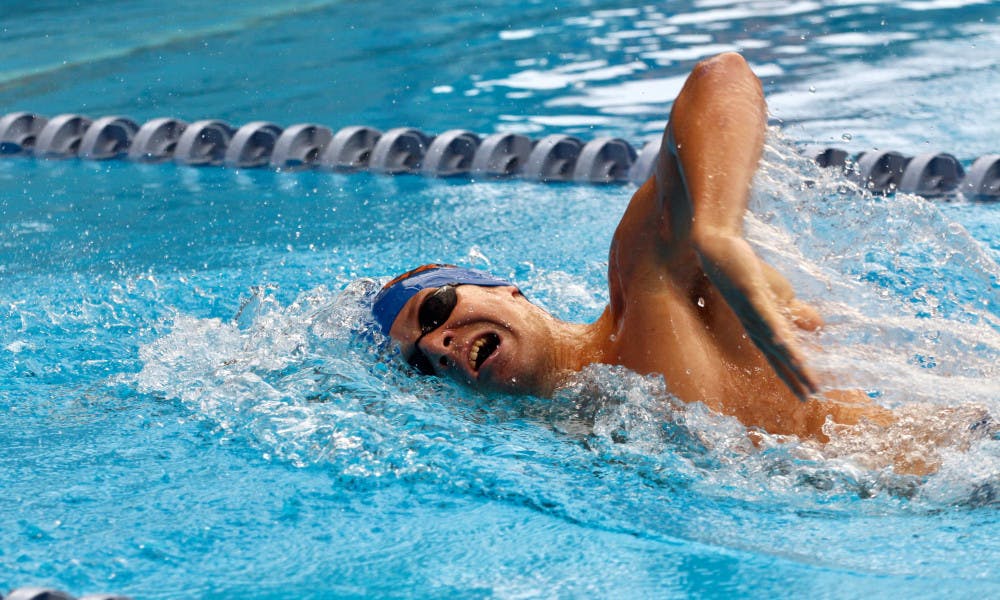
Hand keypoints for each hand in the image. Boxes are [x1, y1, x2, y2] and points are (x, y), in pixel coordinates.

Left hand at [694, 232, 818, 400]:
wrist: (721, 247)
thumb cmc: (748, 273)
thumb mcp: (778, 295)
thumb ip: (795, 312)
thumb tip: (817, 328)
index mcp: (760, 327)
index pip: (778, 357)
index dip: (792, 376)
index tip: (807, 396)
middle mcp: (754, 324)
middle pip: (776, 354)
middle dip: (793, 374)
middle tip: (809, 396)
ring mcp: (751, 309)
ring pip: (772, 336)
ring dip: (788, 354)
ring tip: (803, 371)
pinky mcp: (750, 291)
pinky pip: (763, 312)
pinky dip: (773, 326)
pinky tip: (781, 340)